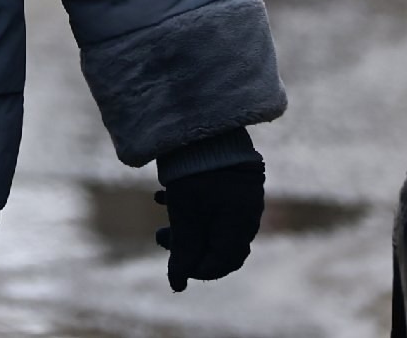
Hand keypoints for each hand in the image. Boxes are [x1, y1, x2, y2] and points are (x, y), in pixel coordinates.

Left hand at [152, 160, 263, 290]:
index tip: (174, 264)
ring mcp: (241, 192)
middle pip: (218, 242)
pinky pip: (212, 199)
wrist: (203, 120)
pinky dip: (189, 203)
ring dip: (184, 222)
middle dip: (187, 244)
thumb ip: (183, 252)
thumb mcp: (184, 215)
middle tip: (159, 236)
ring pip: (211, 219)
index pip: (224, 262)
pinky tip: (162, 193)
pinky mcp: (230, 174)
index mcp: (242, 224)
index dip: (196, 268)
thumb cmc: (194, 172)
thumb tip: (177, 286)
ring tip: (158, 212)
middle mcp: (248, 210)